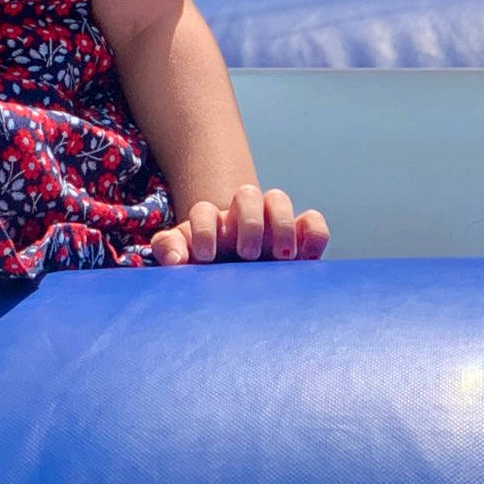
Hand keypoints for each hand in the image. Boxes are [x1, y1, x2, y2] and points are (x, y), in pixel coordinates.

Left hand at [151, 186, 328, 265]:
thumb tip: (175, 258)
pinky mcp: (300, 238)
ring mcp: (272, 224)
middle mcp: (242, 216)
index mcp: (210, 222)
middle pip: (247, 194)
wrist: (235, 289)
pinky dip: (314, 234)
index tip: (207, 257)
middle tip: (246, 254)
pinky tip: (307, 257)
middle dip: (248, 222)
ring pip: (278, 199)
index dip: (204, 228)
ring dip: (281, 224)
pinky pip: (313, 222)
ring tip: (281, 257)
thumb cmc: (204, 272)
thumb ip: (169, 250)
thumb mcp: (184, 261)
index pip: (203, 211)